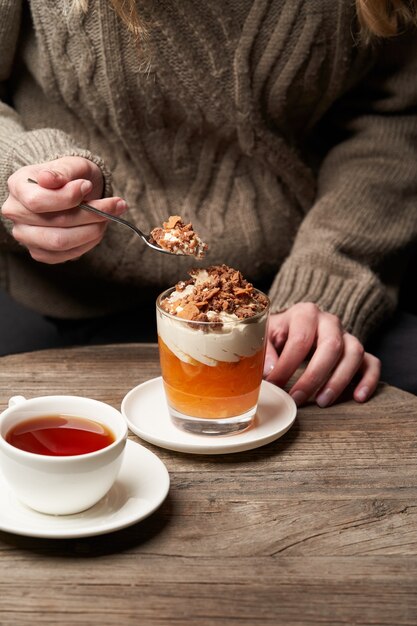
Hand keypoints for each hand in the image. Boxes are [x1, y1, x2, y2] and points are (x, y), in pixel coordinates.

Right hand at [2, 156, 126, 262]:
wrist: (71, 191)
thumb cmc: (71, 177)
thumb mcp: (71, 165)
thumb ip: (63, 172)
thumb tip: (50, 180)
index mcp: (18, 186)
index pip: (38, 201)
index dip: (67, 197)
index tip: (87, 186)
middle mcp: (16, 213)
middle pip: (55, 223)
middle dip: (91, 215)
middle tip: (116, 205)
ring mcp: (26, 236)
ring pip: (61, 242)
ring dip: (93, 231)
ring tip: (109, 217)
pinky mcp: (41, 253)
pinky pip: (67, 254)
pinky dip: (88, 243)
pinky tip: (98, 229)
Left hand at [263, 302, 380, 406]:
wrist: (295, 326)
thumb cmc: (279, 334)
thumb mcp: (266, 336)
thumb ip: (266, 352)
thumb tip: (270, 374)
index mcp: (305, 313)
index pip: (300, 340)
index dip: (287, 366)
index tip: (276, 386)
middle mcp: (330, 321)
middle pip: (331, 346)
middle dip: (314, 376)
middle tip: (297, 398)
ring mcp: (347, 335)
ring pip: (354, 354)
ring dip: (339, 380)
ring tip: (322, 401)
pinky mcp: (359, 351)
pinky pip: (372, 363)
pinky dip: (369, 380)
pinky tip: (358, 397)